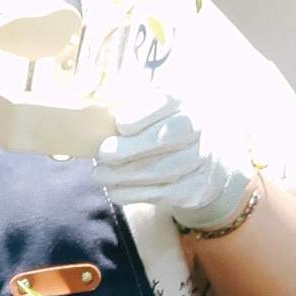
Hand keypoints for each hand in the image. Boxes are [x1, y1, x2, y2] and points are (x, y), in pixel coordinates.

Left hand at [95, 89, 251, 232]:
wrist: (203, 160)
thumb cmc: (159, 129)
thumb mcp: (147, 110)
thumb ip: (124, 104)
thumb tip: (92, 108)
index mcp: (183, 101)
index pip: (167, 101)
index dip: (143, 114)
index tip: (120, 124)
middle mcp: (198, 127)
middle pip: (167, 137)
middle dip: (131, 148)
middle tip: (103, 153)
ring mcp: (201, 159)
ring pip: (164, 170)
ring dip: (126, 175)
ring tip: (100, 174)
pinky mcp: (196, 188)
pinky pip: (164, 193)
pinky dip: (134, 194)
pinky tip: (114, 190)